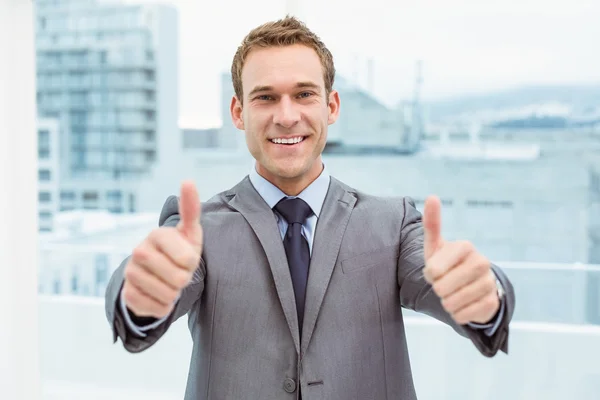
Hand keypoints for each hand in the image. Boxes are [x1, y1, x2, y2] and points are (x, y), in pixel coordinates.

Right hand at [122, 181, 202, 318]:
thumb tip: (188, 180)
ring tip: (168, 281)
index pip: (189, 259)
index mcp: (157, 235)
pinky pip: (158, 309)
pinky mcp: (128, 295)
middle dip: (184, 279)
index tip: (185, 256)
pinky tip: (157, 294)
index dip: (192, 262)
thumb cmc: (179, 250)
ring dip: (175, 293)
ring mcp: (131, 274)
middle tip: (177, 271)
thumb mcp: (189, 231)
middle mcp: (139, 252)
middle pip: (180, 279)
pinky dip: (164, 306)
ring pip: (169, 296)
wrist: (158, 274)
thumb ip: (191, 208)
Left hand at [422, 196, 498, 324]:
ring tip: (453, 293)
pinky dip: (457, 314)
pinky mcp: (494, 302)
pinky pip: (463, 316)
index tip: (436, 270)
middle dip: (437, 290)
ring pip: (452, 304)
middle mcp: (481, 262)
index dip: (429, 275)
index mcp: (465, 247)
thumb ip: (432, 223)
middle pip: (441, 288)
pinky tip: (464, 304)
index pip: (432, 271)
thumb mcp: (435, 246)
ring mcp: (489, 282)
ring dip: (446, 303)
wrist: (470, 285)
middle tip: (445, 283)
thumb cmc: (447, 263)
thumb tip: (432, 196)